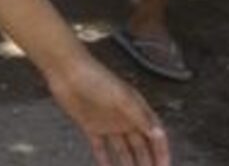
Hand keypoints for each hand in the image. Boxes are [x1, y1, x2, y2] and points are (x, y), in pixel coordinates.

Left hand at [47, 55, 170, 165]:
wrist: (67, 72)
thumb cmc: (96, 78)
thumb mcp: (122, 97)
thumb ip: (140, 116)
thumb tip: (158, 133)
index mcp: (137, 110)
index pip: (154, 136)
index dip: (161, 152)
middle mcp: (125, 119)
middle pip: (140, 146)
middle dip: (146, 162)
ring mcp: (108, 124)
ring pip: (122, 150)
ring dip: (128, 164)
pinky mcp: (91, 126)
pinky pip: (100, 148)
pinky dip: (105, 160)